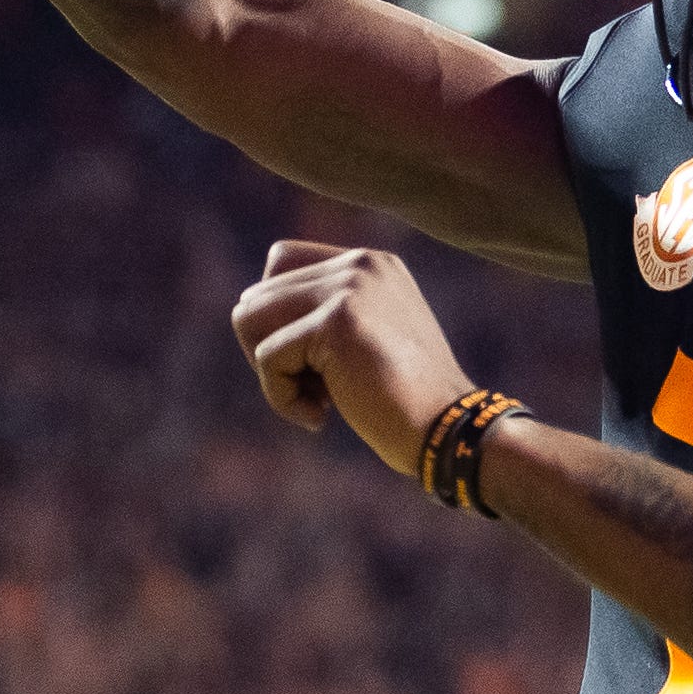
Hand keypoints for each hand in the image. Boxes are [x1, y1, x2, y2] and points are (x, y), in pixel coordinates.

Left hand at [230, 241, 478, 478]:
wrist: (448, 430)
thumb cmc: (404, 403)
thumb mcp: (365, 342)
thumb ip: (321, 316)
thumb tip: (244, 310)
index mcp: (370, 264)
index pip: (280, 262)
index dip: (275, 318)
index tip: (310, 362)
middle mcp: (360, 264)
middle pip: (258, 294)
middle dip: (269, 351)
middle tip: (315, 390)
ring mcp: (349, 286)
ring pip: (250, 319)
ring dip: (271, 373)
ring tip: (317, 400)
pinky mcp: (336, 320)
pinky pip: (266, 358)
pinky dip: (281, 398)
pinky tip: (321, 417)